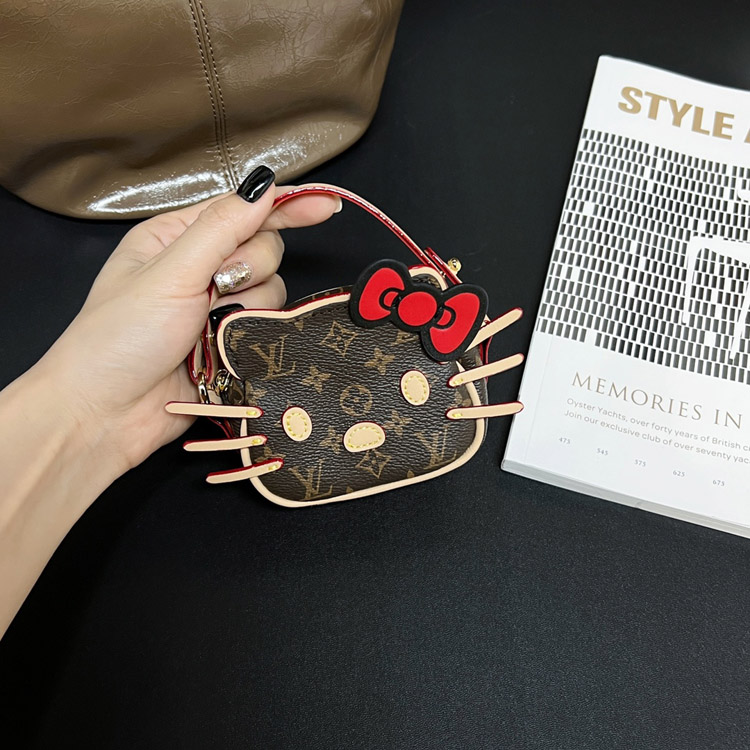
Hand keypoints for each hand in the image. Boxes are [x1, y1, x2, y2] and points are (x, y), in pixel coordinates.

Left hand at [35, 180, 339, 475]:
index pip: (243, 210)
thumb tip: (263, 187)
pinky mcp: (230, 344)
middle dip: (250, 269)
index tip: (326, 206)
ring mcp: (217, 309)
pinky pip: (267, 327)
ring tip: (210, 328)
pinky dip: (253, 336)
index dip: (286, 206)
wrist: (106, 414)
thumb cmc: (118, 339)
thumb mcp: (170, 272)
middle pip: (264, 250)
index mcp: (176, 238)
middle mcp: (200, 269)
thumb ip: (221, 228)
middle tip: (216, 289)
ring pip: (272, 291)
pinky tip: (223, 349)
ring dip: (247, 308)